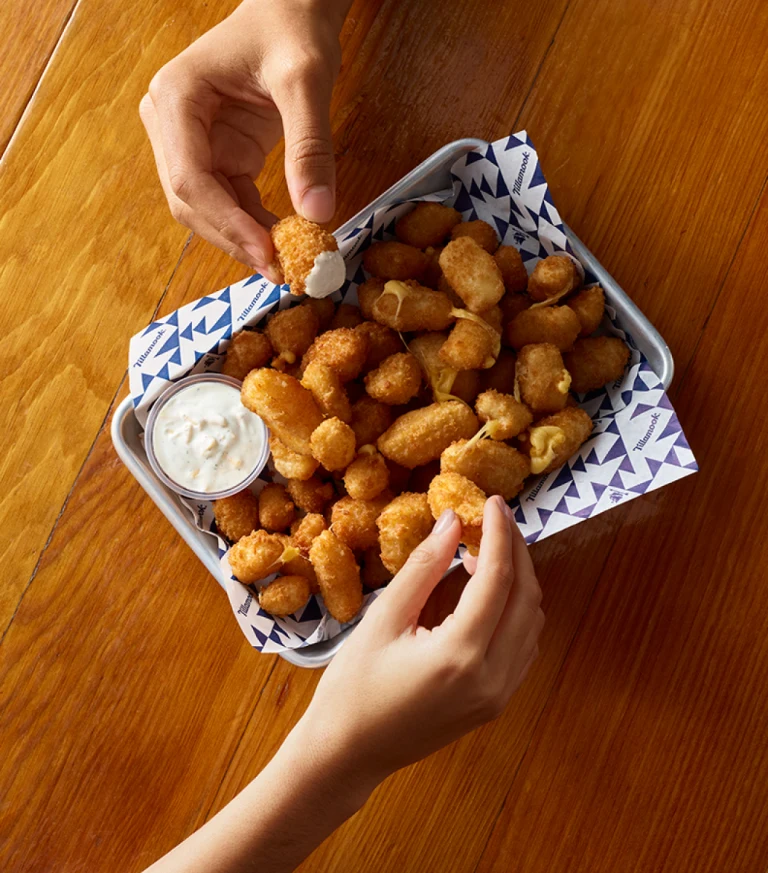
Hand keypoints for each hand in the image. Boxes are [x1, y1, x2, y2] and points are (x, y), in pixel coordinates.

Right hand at [140, 0, 348, 277]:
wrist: (291, 8)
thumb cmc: (291, 26)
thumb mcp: (306, 79)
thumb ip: (310, 146)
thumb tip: (318, 214)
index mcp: (176, 97)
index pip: (190, 178)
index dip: (227, 224)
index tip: (269, 255)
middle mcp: (171, 123)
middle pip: (191, 202)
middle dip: (235, 240)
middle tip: (282, 271)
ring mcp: (189, 141)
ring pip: (206, 210)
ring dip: (243, 240)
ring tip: (286, 264)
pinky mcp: (215, 155)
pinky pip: (229, 203)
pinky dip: (253, 226)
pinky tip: (282, 242)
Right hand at [297, 495, 543, 786]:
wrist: (346, 755)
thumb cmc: (353, 687)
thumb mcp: (383, 619)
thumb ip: (424, 567)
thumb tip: (452, 521)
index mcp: (461, 655)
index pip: (497, 579)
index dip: (498, 533)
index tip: (492, 501)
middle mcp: (492, 678)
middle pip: (526, 598)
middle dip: (515, 552)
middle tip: (493, 519)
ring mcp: (498, 695)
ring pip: (532, 623)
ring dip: (517, 582)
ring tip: (481, 553)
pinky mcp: (494, 703)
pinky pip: (522, 646)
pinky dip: (514, 611)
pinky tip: (483, 594)